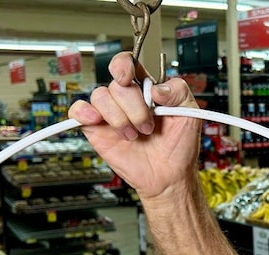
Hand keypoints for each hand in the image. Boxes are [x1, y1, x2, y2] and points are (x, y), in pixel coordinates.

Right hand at [68, 52, 201, 199]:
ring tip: (133, 135)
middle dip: (134, 108)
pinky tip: (96, 121)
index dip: (123, 65)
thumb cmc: (179, 146)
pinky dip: (83, 112)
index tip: (127, 78)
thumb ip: (179, 93)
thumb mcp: (190, 115)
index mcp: (146, 88)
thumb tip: (157, 89)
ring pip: (99, 96)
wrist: (169, 177)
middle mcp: (126, 98)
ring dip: (118, 118)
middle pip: (116, 85)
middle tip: (147, 127)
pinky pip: (78, 111)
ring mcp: (110, 114)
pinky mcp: (97, 130)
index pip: (127, 63)